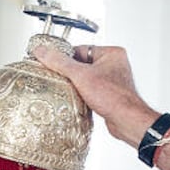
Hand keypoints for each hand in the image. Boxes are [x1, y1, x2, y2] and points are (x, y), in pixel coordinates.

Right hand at [32, 44, 158, 146]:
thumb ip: (60, 62)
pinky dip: (83, 94)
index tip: (52, 62)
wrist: (126, 121)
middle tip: (61, 78)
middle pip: (81, 64)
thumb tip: (43, 52)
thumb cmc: (114, 97)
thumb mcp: (80, 76)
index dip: (65, 57)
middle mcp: (114, 65)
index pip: (80, 49)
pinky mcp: (109, 95)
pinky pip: (91, 91)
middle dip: (71, 73)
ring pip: (86, 79)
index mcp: (111, 53)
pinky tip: (78, 99)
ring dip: (77, 85)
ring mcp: (112, 81)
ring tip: (71, 90)